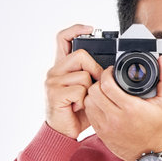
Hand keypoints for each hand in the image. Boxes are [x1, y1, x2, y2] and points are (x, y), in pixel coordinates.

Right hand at [45, 24, 102, 138]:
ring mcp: (53, 82)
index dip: (76, 30)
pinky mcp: (55, 93)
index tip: (90, 28)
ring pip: (84, 74)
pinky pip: (80, 90)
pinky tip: (76, 107)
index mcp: (62, 67)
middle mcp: (54, 71)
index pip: (63, 39)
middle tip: (93, 86)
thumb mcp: (87, 90)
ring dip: (89, 90)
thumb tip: (109, 69)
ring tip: (81, 101)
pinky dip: (83, 101)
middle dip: (94, 70)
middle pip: (81, 56)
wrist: (64, 132)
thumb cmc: (77, 112)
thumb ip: (92, 77)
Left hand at [84, 55, 161, 160]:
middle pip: (93, 91)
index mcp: (130, 108)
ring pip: (88, 102)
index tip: (112, 71)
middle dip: (98, 82)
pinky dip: (93, 106)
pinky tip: (102, 104)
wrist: (152, 155)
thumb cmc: (159, 129)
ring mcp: (106, 127)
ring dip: (93, 94)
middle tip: (106, 81)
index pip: (106, 84)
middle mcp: (116, 118)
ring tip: (103, 92)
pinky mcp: (101, 134)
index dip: (107, 73)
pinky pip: (89, 114)